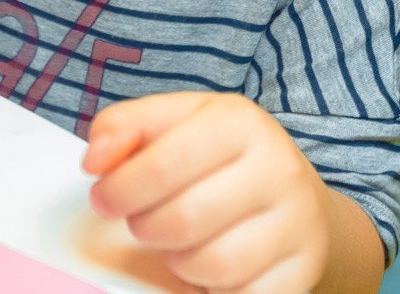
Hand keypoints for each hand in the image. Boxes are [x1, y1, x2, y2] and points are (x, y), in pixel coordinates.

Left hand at [84, 92, 330, 293]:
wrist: (296, 195)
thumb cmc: (223, 158)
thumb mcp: (176, 122)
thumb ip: (125, 128)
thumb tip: (96, 159)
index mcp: (240, 122)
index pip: (165, 162)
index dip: (121, 188)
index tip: (104, 199)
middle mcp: (278, 167)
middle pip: (184, 219)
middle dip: (146, 228)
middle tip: (142, 222)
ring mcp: (297, 222)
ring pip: (212, 264)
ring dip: (179, 262)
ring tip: (179, 242)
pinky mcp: (303, 269)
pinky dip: (211, 289)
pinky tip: (209, 266)